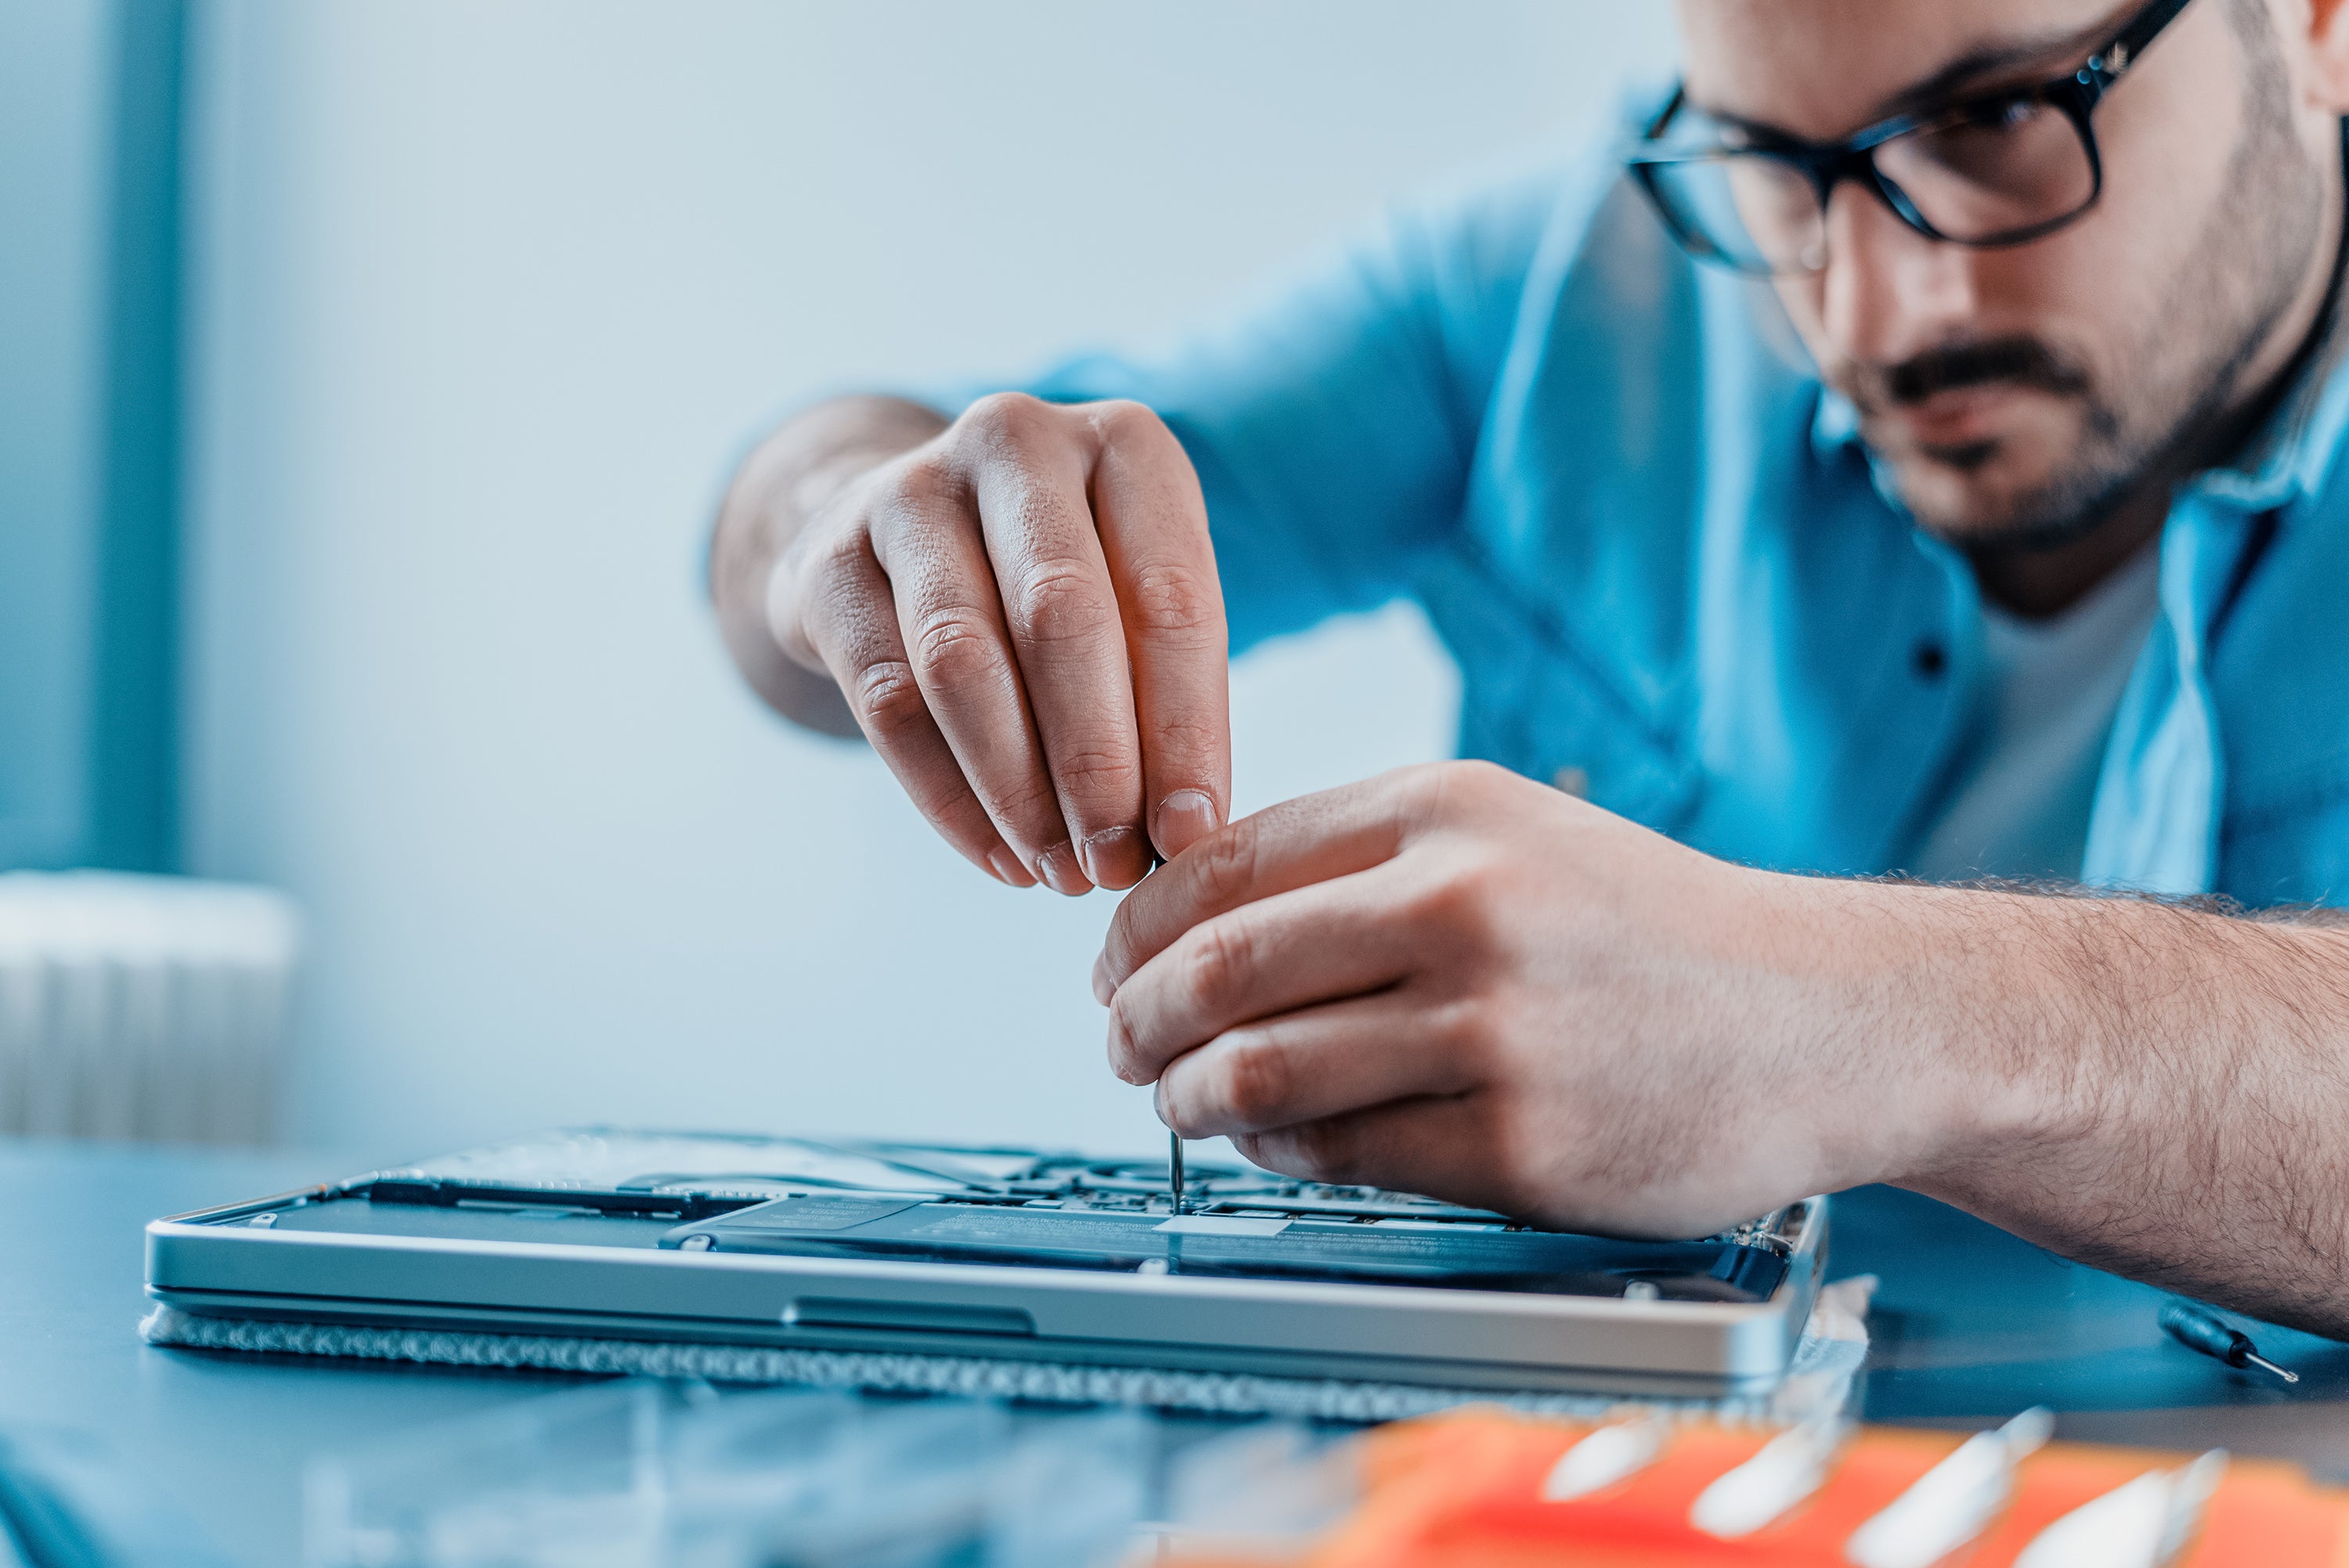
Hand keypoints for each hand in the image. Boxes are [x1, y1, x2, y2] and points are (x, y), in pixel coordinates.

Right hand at [766, 393, 1230, 894]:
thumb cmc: (1064, 582)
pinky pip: (889, 702)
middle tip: (1116, 865)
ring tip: (1058, 873)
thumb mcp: (1138, 602)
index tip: (1192, 835)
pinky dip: (949, 798)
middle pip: (1061, 617)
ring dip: (1017, 790)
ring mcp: (909, 491)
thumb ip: (1169, 697)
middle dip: (1096, 763)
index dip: (1186, 730)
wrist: (907, 537)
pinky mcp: (829, 562)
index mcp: (1125, 443)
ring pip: (963, 663)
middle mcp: (1015, 440)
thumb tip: (1185, 833)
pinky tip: (998, 857)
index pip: (1169, 596)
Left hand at [1095, 762, 1981, 1236]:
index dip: (1137, 928)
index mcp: (1446, 809)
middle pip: (1220, 968)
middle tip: (1119, 1045)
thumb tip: (1194, 920)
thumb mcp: (1512, 834)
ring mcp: (1495, 1027)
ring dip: (1190, 1097)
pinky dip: (1279, 1155)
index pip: (1223, 864)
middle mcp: (1464, 903)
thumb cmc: (1647, 930)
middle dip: (1137, 1018)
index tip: (1112, 967)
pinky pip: (1343, 1156)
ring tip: (1177, 1102)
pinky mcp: (1521, 1145)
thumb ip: (1362, 860)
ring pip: (1262, 1072)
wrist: (1827, 1017)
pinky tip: (1275, 1145)